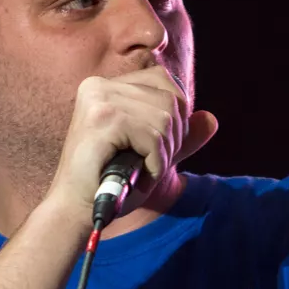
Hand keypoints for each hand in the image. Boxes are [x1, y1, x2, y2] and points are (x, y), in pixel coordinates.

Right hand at [46, 67, 218, 216]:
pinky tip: (138, 173)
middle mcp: (99, 85)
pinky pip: (153, 136)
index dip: (175, 116)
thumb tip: (211, 120)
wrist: (76, 208)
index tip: (158, 145)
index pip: (164, 80)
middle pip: (170, 100)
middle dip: (172, 138)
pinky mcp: (102, 119)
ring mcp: (98, 99)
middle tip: (150, 163)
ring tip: (142, 169)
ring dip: (163, 154)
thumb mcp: (152, 154)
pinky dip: (155, 162)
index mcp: (107, 85)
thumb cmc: (111, 182)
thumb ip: (180, 136)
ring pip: (164, 119)